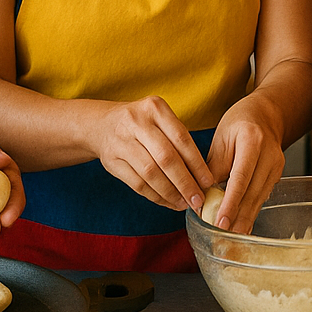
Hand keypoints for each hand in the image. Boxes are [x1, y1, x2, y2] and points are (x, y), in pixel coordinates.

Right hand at [92, 96, 214, 212]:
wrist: (102, 125)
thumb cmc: (143, 125)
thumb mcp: (160, 119)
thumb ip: (179, 140)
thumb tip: (203, 176)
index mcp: (155, 108)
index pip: (181, 138)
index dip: (197, 163)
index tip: (208, 182)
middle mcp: (136, 122)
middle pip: (166, 158)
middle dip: (185, 182)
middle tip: (198, 199)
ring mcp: (121, 141)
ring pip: (151, 174)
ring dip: (171, 193)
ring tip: (184, 203)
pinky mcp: (111, 161)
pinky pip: (137, 184)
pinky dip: (155, 196)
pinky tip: (168, 202)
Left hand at [205, 95, 287, 232]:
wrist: (265, 114)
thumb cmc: (238, 123)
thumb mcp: (221, 138)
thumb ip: (213, 167)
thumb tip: (203, 197)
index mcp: (252, 140)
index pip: (240, 177)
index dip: (231, 202)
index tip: (220, 220)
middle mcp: (269, 154)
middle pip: (253, 191)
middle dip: (239, 216)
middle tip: (224, 235)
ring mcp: (277, 165)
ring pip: (260, 197)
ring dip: (246, 218)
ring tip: (232, 236)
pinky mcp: (278, 174)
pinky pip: (263, 196)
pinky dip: (251, 211)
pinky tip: (243, 225)